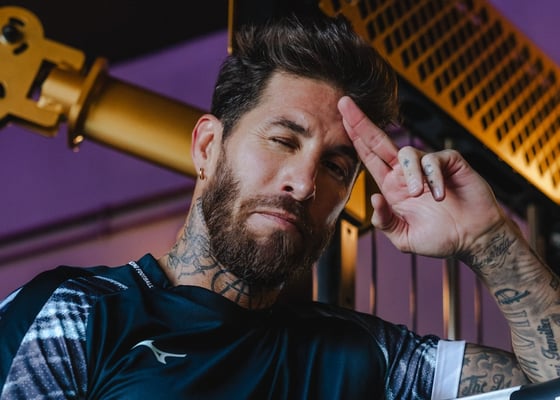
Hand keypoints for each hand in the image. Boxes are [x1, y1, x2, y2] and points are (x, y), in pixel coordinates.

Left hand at [338, 96, 505, 258]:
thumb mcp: (404, 237)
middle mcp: (406, 173)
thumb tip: (374, 198)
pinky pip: (435, 160)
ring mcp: (427, 166)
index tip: (340, 119)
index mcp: (392, 186)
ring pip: (407, 153)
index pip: (369, 157)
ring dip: (410, 173)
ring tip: (419, 195)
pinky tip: (440, 195)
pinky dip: (434, 178)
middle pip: (379, 141)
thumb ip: (385, 222)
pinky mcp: (449, 162)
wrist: (473, 239)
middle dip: (361, 122)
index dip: (355, 139)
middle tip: (344, 104)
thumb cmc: (440, 238)